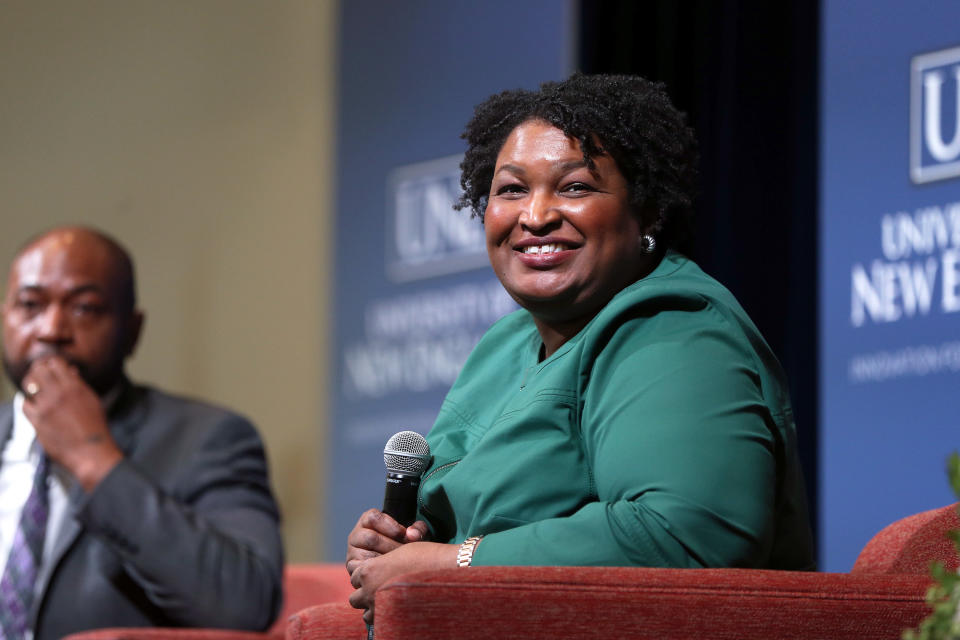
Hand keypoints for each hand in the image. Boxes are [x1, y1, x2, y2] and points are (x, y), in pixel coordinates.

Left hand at [22, 356, 122, 490]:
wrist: (91, 451)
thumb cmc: (95, 427)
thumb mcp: (92, 400)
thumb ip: (79, 384)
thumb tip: (70, 371)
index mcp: (75, 387)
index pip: (55, 363)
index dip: (51, 363)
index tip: (51, 367)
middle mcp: (59, 394)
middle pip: (38, 370)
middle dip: (38, 370)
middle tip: (39, 374)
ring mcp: (46, 408)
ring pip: (29, 384)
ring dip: (30, 383)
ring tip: (35, 387)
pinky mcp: (37, 422)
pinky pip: (25, 405)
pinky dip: (28, 402)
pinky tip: (34, 404)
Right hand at [346, 509, 428, 575]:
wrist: (390, 563)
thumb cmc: (401, 543)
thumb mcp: (410, 533)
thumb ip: (417, 529)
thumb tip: (413, 535)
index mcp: (368, 520)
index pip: (374, 518)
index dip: (392, 527)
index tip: (405, 536)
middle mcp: (356, 534)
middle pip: (371, 538)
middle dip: (392, 547)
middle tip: (405, 554)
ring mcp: (352, 552)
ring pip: (367, 556)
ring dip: (386, 562)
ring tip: (400, 565)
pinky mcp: (352, 568)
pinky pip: (361, 572)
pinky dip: (377, 574)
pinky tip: (389, 574)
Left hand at [348, 541, 457, 624]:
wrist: (446, 569)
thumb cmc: (425, 556)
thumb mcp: (399, 552)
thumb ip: (383, 562)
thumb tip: (379, 567)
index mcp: (369, 571)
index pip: (354, 577)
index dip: (365, 576)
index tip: (377, 575)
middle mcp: (370, 590)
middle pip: (355, 598)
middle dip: (365, 594)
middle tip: (380, 588)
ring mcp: (380, 606)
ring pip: (365, 613)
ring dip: (373, 607)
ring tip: (388, 600)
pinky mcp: (391, 618)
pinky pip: (379, 622)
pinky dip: (383, 616)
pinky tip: (396, 608)